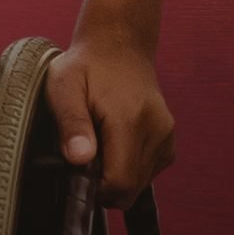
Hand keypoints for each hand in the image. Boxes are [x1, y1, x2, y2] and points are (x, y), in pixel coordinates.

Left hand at [43, 33, 174, 207]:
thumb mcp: (64, 86)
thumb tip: (79, 159)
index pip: (120, 182)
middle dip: (104, 184)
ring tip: (99, 142)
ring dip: (116, 175)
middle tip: (84, 154)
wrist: (118, 45)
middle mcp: (156, 131)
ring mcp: (166, 136)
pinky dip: (129, 168)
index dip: (95, 188)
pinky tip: (114, 143)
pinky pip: (149, 172)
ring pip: (140, 183)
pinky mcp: (169, 141)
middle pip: (131, 189)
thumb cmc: (85, 66)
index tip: (78, 169)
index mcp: (130, 119)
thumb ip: (71, 122)